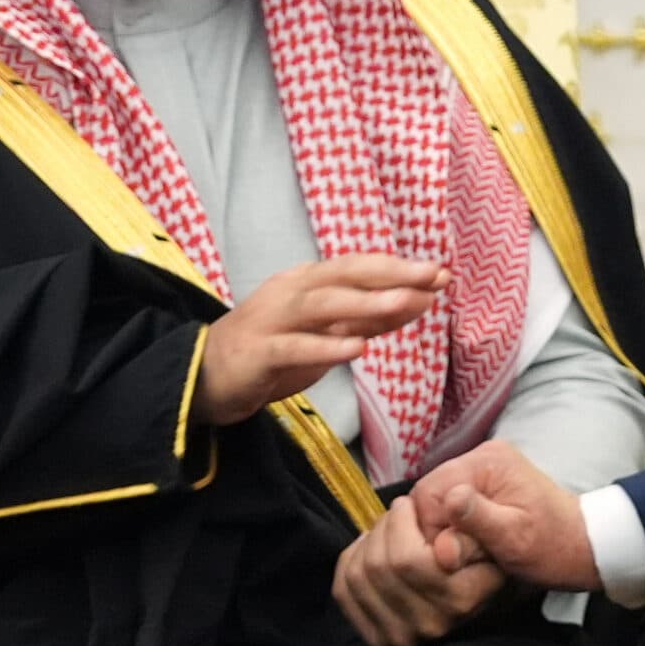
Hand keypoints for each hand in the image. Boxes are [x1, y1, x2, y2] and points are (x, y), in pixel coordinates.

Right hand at [199, 255, 445, 426]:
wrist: (202, 377)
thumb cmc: (271, 352)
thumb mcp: (326, 332)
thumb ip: (369, 318)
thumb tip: (421, 301)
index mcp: (307, 282)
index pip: (358, 267)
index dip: (400, 268)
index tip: (442, 273)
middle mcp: (290, 292)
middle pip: (344, 275)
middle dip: (391, 274)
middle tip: (434, 276)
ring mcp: (271, 320)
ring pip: (321, 305)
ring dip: (365, 304)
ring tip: (404, 304)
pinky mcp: (257, 353)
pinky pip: (294, 347)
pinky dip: (326, 347)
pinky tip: (357, 350)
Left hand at [332, 493, 506, 645]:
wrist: (478, 596)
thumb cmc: (482, 556)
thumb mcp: (489, 537)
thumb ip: (472, 530)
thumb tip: (442, 544)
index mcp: (460, 600)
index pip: (408, 559)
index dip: (399, 522)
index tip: (408, 504)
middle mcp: (431, 624)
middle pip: (379, 565)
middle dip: (382, 527)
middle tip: (395, 512)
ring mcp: (402, 637)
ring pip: (359, 576)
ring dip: (366, 542)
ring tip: (385, 530)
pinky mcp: (378, 640)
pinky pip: (344, 592)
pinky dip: (350, 562)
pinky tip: (370, 550)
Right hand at [415, 441, 600, 591]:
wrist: (583, 546)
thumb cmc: (554, 546)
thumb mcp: (515, 539)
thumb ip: (477, 522)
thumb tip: (447, 504)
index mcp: (488, 462)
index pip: (427, 494)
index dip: (431, 531)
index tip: (451, 557)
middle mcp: (481, 457)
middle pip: (428, 499)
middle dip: (439, 533)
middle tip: (466, 558)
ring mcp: (481, 470)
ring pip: (436, 507)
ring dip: (448, 534)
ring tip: (477, 552)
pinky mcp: (483, 486)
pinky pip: (450, 510)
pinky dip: (457, 532)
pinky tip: (478, 545)